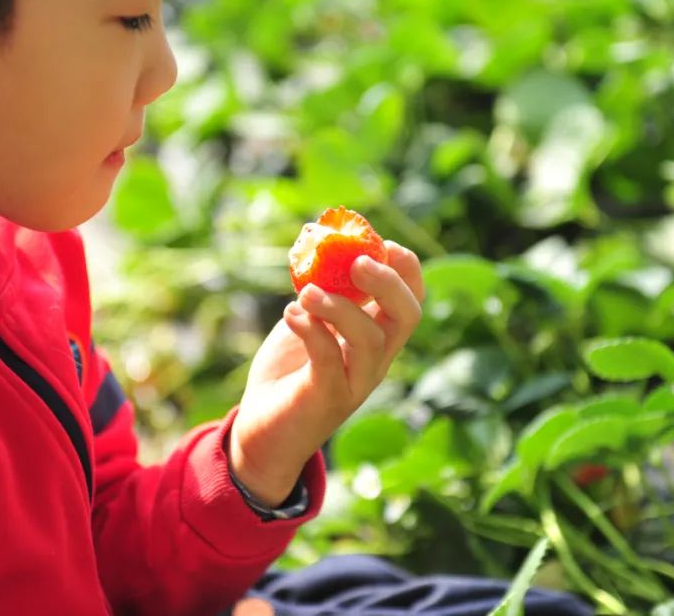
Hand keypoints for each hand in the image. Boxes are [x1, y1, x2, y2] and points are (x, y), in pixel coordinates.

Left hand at [228, 241, 424, 505]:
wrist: (261, 431)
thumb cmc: (288, 371)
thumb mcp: (308, 320)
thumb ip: (321, 289)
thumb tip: (318, 244)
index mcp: (378, 336)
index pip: (412, 299)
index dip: (405, 268)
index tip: (380, 242)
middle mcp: (376, 360)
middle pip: (407, 316)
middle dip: (388, 282)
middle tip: (356, 262)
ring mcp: (355, 382)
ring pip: (371, 340)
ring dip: (341, 307)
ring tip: (307, 292)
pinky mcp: (326, 399)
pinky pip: (330, 362)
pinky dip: (313, 331)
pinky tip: (292, 314)